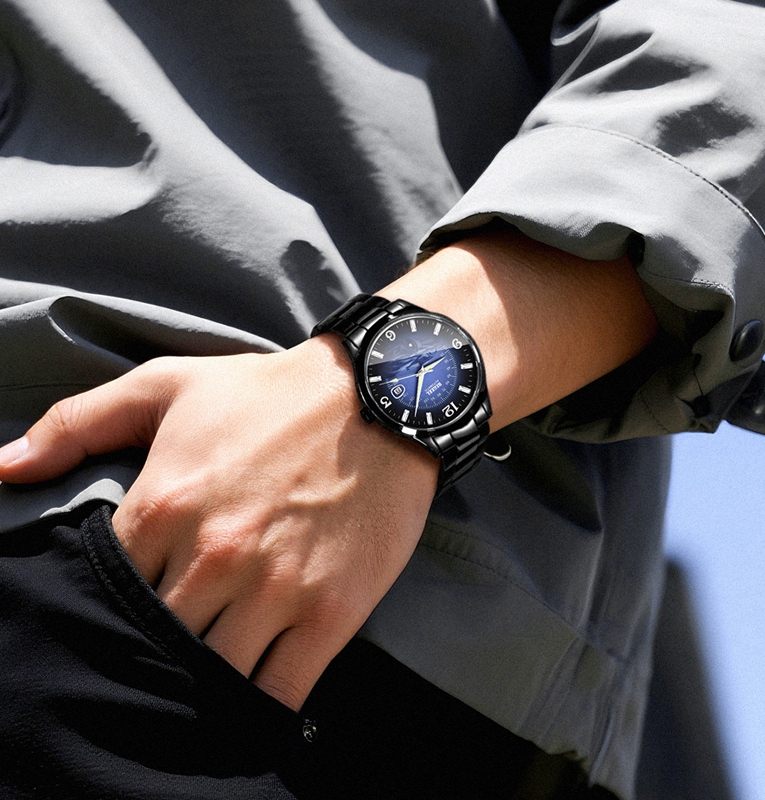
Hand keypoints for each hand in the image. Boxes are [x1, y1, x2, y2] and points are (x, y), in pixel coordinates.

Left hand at [0, 337, 437, 709]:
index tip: (131, 602)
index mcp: (164, 505)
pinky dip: (257, 707)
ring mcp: (274, 591)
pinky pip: (279, 693)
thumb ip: (79, 422)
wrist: (379, 398)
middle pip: (156, 641)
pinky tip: (247, 698)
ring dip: (201, 682)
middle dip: (155, 646)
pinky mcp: (329, 613)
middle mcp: (213, 557)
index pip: (106, 590)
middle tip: (167, 641)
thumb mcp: (169, 384)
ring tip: (203, 670)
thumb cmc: (271, 393)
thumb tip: (2, 469)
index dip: (110, 604)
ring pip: (212, 676)